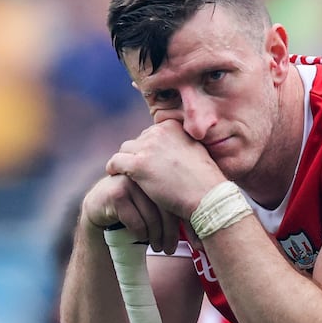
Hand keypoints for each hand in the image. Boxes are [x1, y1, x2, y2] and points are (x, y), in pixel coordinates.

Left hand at [97, 120, 227, 248]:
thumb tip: (168, 150)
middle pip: (138, 140)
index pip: (151, 133)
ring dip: (126, 162)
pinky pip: (116, 162)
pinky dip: (114, 168)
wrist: (207, 196)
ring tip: (127, 175)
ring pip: (125, 150)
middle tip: (139, 171)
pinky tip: (115, 176)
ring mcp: (148, 147)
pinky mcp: (138, 165)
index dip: (150, 149)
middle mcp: (159, 132)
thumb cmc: (205, 180)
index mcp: (172, 126)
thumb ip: (179, 145)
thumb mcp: (195, 152)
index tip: (151, 162)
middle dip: (138, 155)